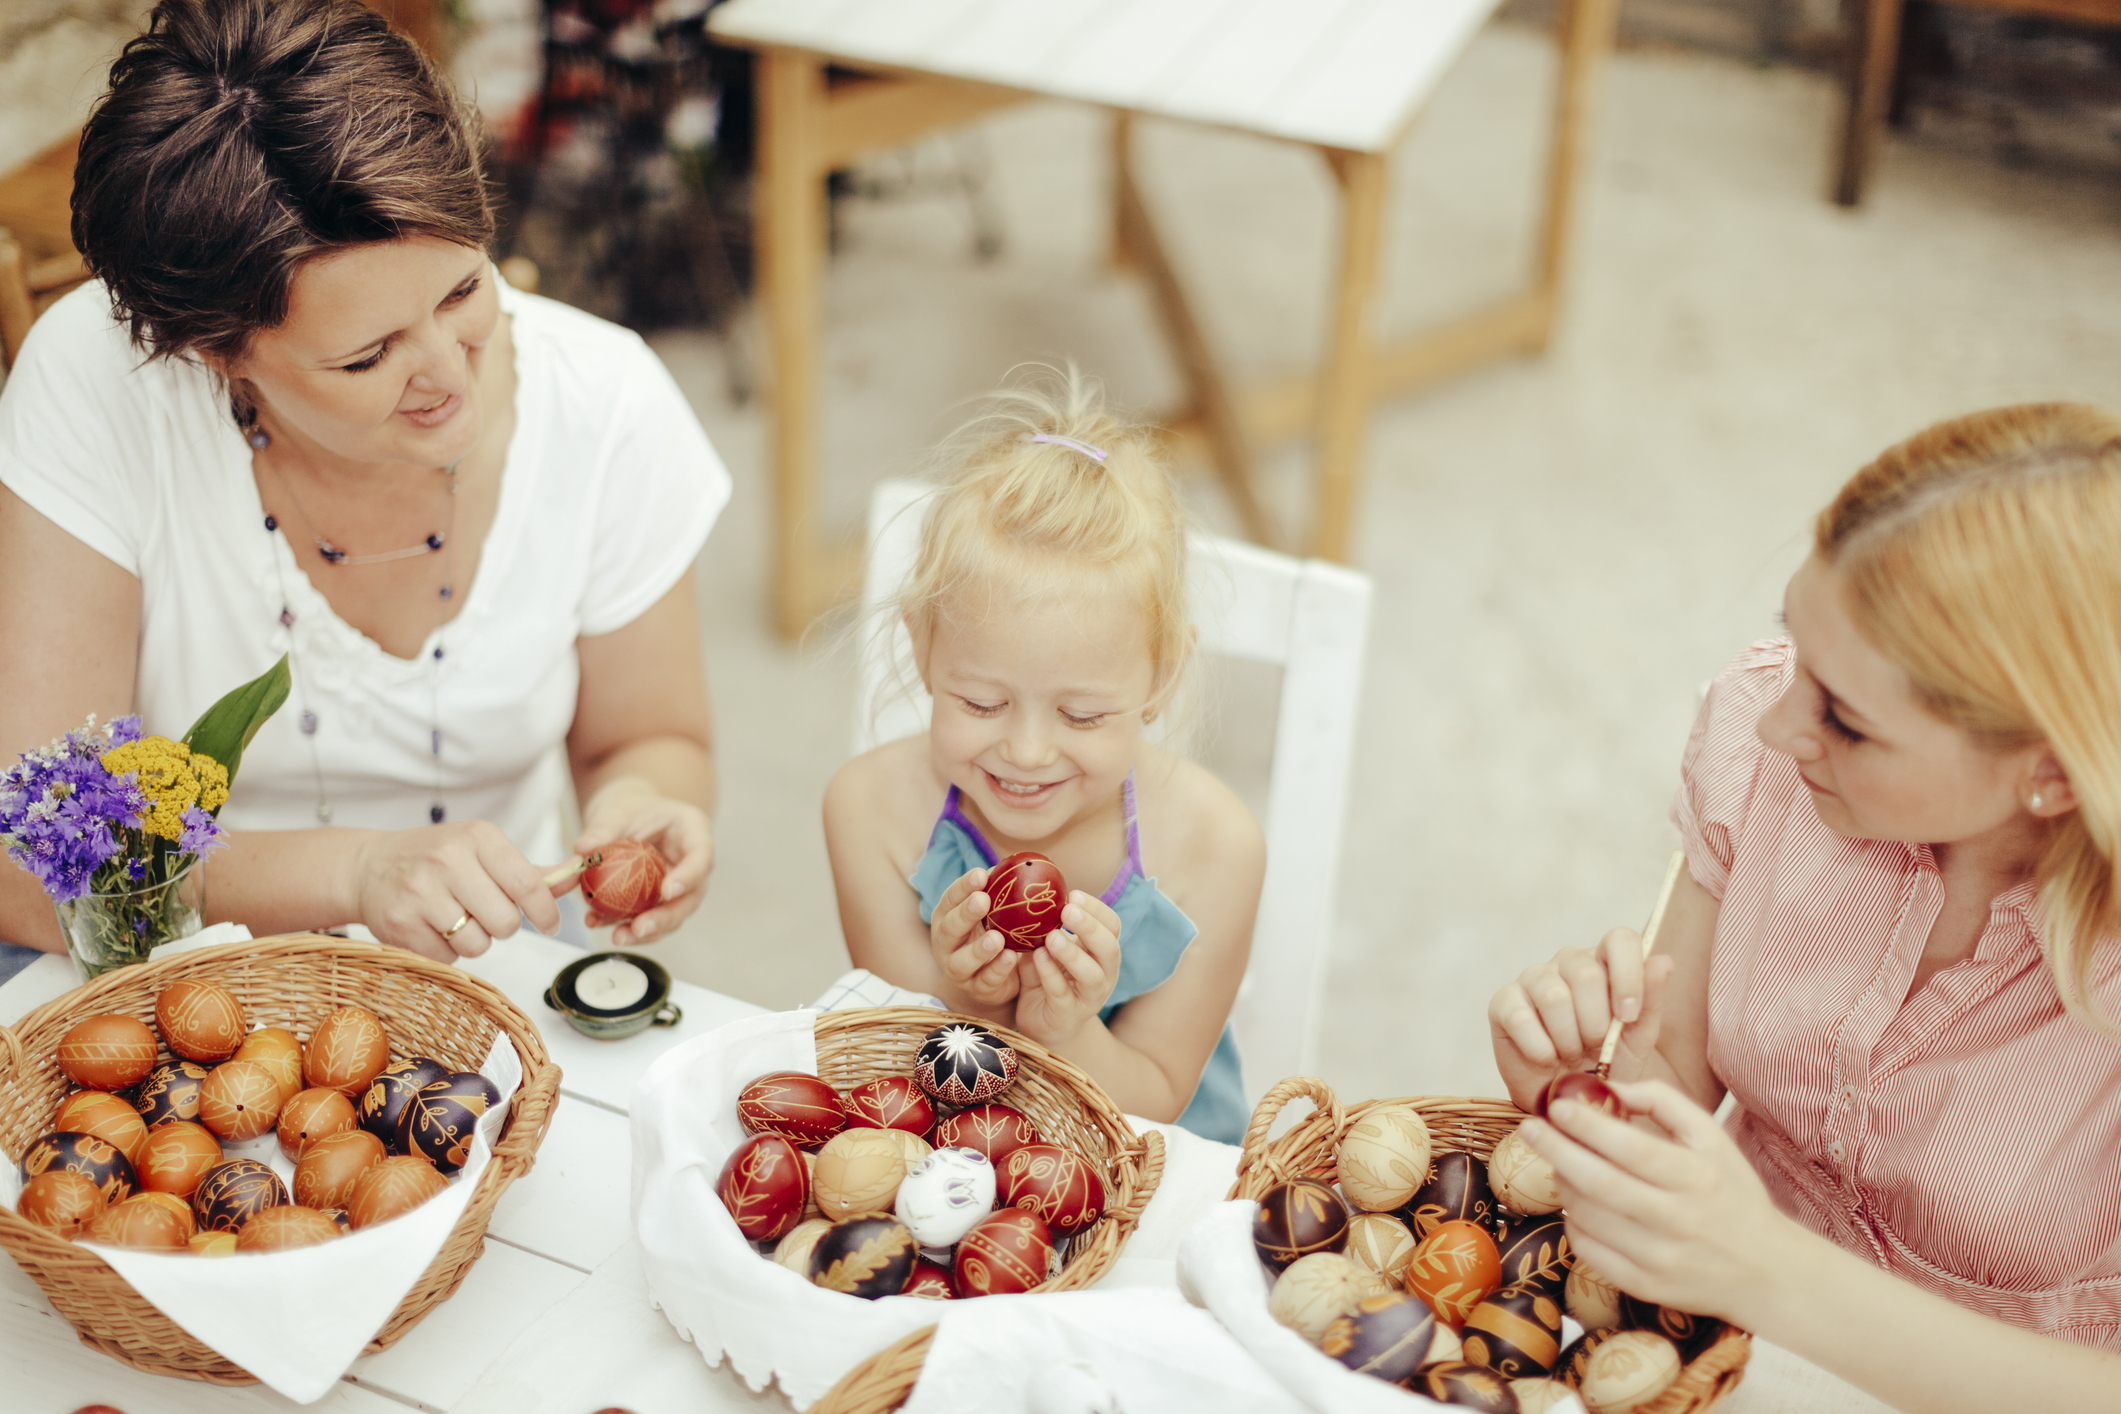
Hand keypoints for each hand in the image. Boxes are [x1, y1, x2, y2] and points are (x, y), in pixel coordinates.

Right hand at [350, 820, 559, 962]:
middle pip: (506, 922)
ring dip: (474, 940)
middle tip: (486, 913)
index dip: (546, 912)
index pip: (528, 885)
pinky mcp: (399, 924)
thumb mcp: (482, 851)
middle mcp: (447, 861)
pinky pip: (447, 957)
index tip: (550, 924)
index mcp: (477, 838)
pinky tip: (431, 927)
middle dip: (504, 926)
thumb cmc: (436, 858)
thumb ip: (530, 871)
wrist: (369, 867)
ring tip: (455, 918)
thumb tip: (577, 875)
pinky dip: (446, 951)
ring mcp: (420, 893)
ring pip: (478, 944)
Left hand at [575, 776, 712, 945]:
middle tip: (639, 928)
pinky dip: (625, 926)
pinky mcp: (659, 902)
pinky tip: (599, 925)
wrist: (625, 818)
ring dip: (646, 932)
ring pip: (672, 915)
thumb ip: (602, 828)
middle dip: (666, 917)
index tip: (667, 892)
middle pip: (691, 897)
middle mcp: (692, 864)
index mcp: (694, 833)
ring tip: (618, 937)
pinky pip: (647, 918)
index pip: (701, 856)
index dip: (689, 876)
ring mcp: (679, 886)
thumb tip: (582, 849)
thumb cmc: (629, 807)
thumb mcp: (615, 810)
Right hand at [929, 867, 1021, 1009]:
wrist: (994, 976)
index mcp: (946, 918)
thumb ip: (999, 892)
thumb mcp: (992, 912)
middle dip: (965, 914)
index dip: (963, 887)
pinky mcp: (975, 989)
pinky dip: (997, 970)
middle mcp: (945, 943)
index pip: (950, 899)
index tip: (981, 874)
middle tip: (983, 901)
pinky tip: (1011, 958)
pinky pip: (985, 981)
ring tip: (997, 938)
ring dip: (979, 949)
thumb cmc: (991, 931)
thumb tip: (1021, 863)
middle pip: (949, 929)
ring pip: (962, 961)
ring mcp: (957, 969)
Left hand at [1010, 891, 1121, 1046]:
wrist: (1042, 1024)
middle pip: (1109, 948)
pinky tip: (1037, 958)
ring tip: (1052, 937)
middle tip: (1067, 910)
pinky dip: (1050, 974)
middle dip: (1090, 927)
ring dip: (1072, 953)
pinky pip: (1062, 993)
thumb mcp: (1048, 949)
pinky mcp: (1069, 1015)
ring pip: (1092, 974)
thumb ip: (1044, 927)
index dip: (1097, 909)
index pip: (1112, 926)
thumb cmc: (1046, 977)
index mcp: (1102, 953)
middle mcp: (1104, 974)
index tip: (1073, 895)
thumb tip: (1028, 893)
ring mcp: (1089, 997)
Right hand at [1489, 929, 1674, 1111]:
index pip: (1619, 939)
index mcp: (1604, 963)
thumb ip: (1651, 1000)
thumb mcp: (1638, 1039)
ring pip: (1554, 997)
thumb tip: (1663, 961)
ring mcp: (1532, 979)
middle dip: (1596, 1024)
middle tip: (1595, 1048)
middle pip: (1586, 974)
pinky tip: (1545, 1059)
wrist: (1568, 1099)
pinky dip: (1539, 1048)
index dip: (1627, 975)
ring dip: (1568, 1039)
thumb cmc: (1606, 1063)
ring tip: (1571, 1055)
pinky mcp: (1503, 1003)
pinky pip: (1521, 1018)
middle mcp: (1567, 962)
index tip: (1629, 1015)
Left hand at [1520, 1079, 1790, 1326]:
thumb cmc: (1732, 1193)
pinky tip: (1576, 1203)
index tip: (1557, 1107)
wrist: (1765, 1272)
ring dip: (1564, 1184)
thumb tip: (1609, 1087)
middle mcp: (1678, 1220)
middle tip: (1530, 1129)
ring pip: (1588, 1216)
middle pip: (1599, 1183)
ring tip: (1559, 1163)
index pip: (1630, 1148)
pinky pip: (1589, 1250)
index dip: (1588, 1126)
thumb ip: (1662, 1102)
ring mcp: (1659, 1258)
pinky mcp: (1644, 1286)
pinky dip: (1573, 1222)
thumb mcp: (1711, 1138)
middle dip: (1556, 1151)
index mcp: (1696, 1178)